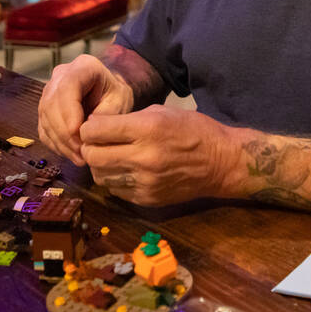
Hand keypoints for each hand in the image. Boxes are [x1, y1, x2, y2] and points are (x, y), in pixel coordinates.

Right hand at [38, 54, 133, 165]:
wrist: (109, 92)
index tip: (77, 132)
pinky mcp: (45, 109)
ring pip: (45, 118)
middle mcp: (60, 76)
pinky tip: (70, 154)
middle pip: (52, 104)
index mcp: (82, 66)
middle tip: (81, 152)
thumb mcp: (120, 101)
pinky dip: (55, 144)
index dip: (68, 111)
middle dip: (64, 132)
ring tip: (79, 158)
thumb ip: (106, 114)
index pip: (68, 86)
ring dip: (60, 142)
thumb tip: (86, 132)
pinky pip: (44, 128)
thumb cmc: (116, 94)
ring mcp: (49, 92)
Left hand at [79, 106, 240, 206]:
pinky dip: (115, 179)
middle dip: (89, 147)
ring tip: (112, 157)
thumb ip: (128, 119)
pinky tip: (127, 170)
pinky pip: (115, 189)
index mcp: (147, 129)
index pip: (95, 130)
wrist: (220, 162)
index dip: (90, 127)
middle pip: (92, 156)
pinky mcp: (146, 199)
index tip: (95, 126)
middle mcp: (143, 157)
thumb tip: (96, 125)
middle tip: (97, 143)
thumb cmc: (193, 130)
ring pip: (100, 176)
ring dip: (100, 165)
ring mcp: (144, 182)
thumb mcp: (162, 112)